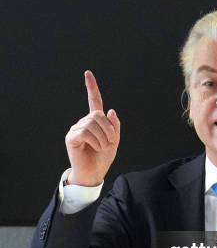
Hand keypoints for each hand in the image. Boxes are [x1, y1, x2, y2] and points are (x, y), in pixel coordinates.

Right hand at [65, 71, 119, 185]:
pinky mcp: (72, 137)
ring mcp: (76, 129)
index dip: (91, 87)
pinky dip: (96, 141)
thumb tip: (110, 110)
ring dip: (103, 138)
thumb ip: (114, 125)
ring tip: (102, 147)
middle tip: (110, 143)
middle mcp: (84, 122)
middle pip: (98, 115)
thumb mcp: (115, 140)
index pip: (93, 101)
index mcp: (95, 121)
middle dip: (109, 129)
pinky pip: (86, 132)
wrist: (94, 173)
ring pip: (93, 123)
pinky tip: (95, 148)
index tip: (88, 73)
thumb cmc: (102, 158)